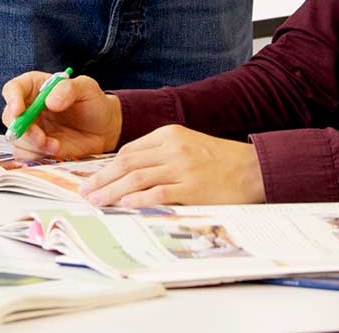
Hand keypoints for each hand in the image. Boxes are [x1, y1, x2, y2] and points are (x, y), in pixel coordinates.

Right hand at [1, 71, 121, 159]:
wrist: (104, 129)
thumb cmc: (93, 102)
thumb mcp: (86, 88)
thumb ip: (68, 88)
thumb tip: (49, 102)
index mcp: (34, 86)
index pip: (13, 89)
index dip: (12, 99)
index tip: (19, 111)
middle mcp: (28, 107)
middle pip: (10, 117)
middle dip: (22, 129)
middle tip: (40, 137)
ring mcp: (31, 129)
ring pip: (16, 139)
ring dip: (32, 145)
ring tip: (54, 145)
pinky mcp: (36, 148)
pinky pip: (26, 154)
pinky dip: (38, 155)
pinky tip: (56, 149)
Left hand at [79, 124, 265, 207]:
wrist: (253, 168)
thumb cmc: (219, 160)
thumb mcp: (186, 145)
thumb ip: (160, 154)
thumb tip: (128, 173)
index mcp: (168, 135)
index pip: (128, 151)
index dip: (106, 166)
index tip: (91, 179)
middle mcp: (172, 148)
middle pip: (127, 163)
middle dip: (102, 179)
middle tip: (85, 192)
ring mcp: (182, 168)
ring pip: (137, 178)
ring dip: (112, 191)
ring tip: (96, 201)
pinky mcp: (193, 187)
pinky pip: (159, 192)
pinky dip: (139, 198)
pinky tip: (124, 204)